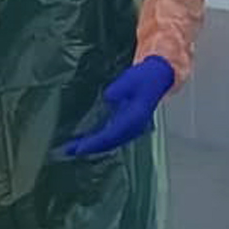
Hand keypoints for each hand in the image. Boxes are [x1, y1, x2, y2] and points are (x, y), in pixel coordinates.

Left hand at [60, 56, 174, 158]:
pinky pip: (114, 138)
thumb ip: (119, 88)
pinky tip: (90, 141)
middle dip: (90, 147)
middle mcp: (134, 127)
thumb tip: (108, 96)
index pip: (111, 135)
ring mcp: (133, 128)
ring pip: (112, 142)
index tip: (79, 148)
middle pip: (110, 142)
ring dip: (94, 146)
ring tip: (75, 148)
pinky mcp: (130, 126)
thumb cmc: (144, 78)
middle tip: (70, 151)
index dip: (95, 142)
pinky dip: (101, 141)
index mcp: (135, 117)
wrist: (158, 78)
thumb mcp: (131, 79)